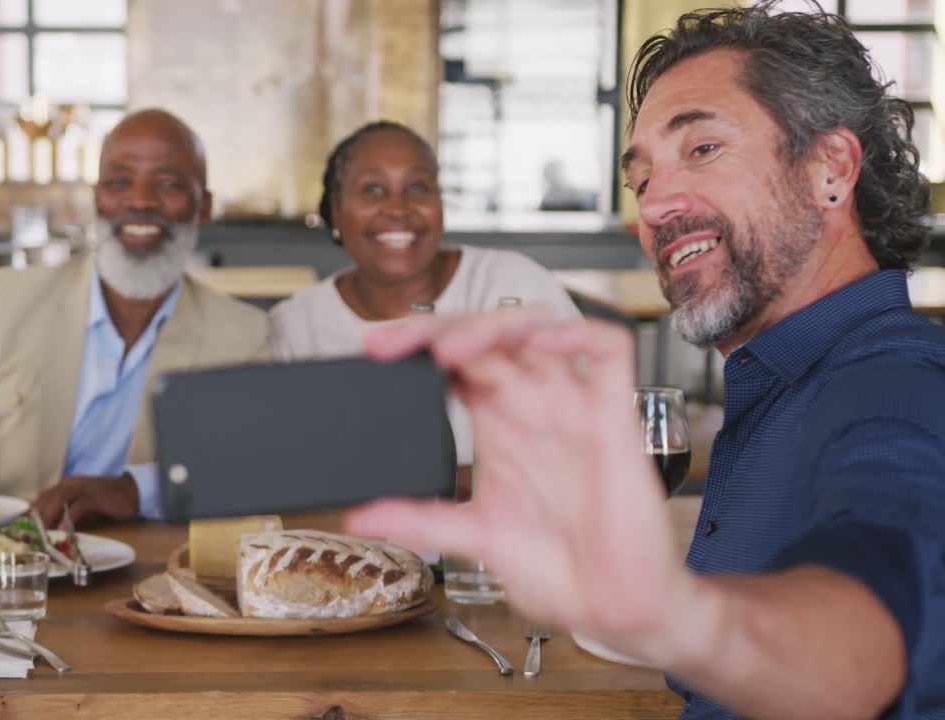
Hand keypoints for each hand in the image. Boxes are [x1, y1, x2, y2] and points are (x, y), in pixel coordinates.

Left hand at [31, 474, 139, 528]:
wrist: (131, 491)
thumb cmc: (107, 501)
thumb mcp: (82, 507)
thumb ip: (67, 514)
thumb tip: (51, 529)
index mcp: (66, 485)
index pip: (42, 497)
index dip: (30, 511)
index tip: (19, 526)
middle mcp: (70, 484)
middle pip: (47, 497)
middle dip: (35, 515)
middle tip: (27, 532)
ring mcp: (82, 488)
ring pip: (58, 499)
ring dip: (48, 516)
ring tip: (41, 531)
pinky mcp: (93, 496)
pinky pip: (77, 507)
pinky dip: (68, 518)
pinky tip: (63, 530)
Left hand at [345, 310, 702, 663]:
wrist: (615, 607)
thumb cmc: (559, 567)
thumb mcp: (477, 537)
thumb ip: (421, 520)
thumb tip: (359, 515)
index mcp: (497, 422)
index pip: (453, 360)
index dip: (414, 346)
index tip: (373, 353)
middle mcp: (532, 404)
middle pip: (485, 335)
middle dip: (436, 330)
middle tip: (391, 345)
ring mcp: (572, 404)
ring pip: (536, 329)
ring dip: (493, 326)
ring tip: (452, 348)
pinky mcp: (614, 415)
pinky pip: (608, 351)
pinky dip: (579, 334)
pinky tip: (545, 342)